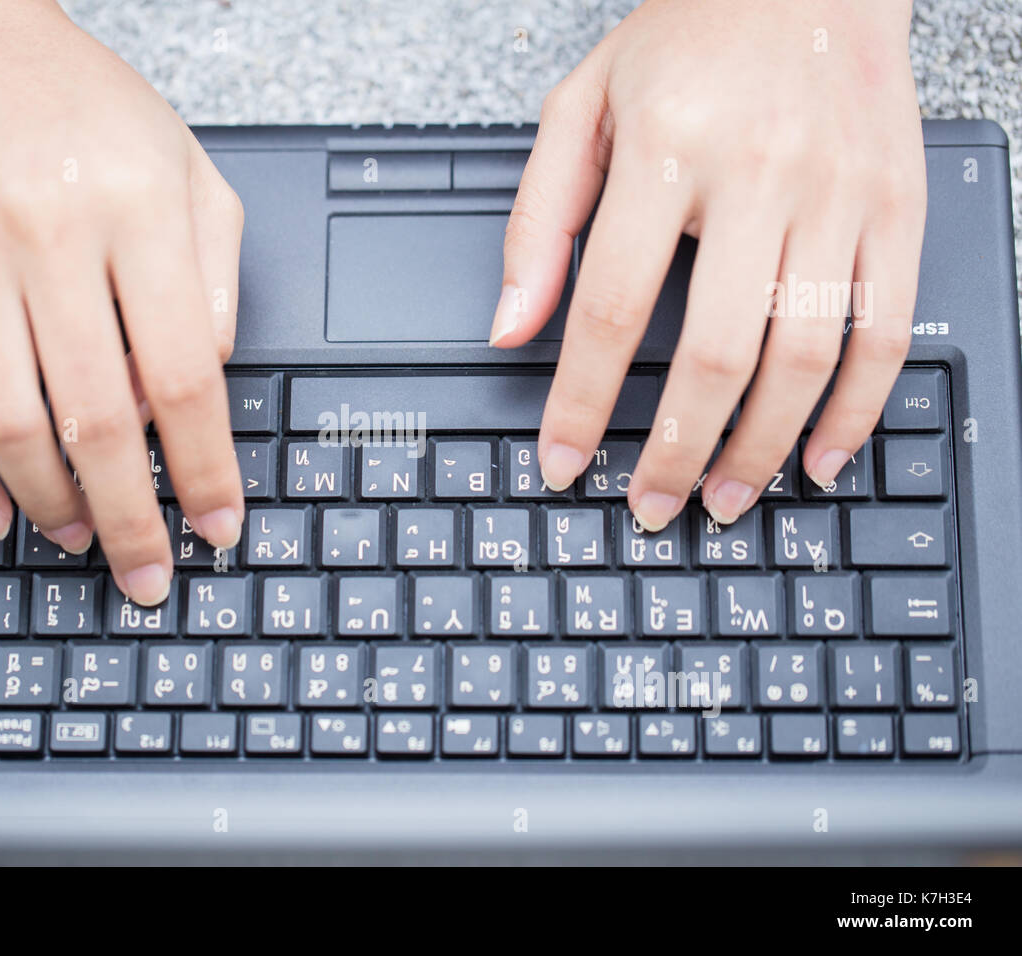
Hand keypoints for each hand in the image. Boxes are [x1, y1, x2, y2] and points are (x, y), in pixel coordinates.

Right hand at [0, 3, 243, 603]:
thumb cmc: (96, 121)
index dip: (204, 469)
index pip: (184, 375)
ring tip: (82, 537)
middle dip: (130, 517)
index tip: (216, 527)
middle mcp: (49, 233)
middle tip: (147, 574)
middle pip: (95, 417)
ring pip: (5, 422)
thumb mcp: (194, 177)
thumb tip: (199, 392)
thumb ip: (216, 284)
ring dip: (48, 503)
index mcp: (139, 210)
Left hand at [491, 0, 924, 529]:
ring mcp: (839, 195)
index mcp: (668, 150)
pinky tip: (820, 457)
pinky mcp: (898, 208)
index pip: (612, 308)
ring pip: (804, 357)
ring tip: (724, 500)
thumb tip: (512, 327)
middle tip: (651, 507)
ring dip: (762, 449)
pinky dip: (855, 408)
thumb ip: (540, 221)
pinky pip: (885, 330)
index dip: (581, 403)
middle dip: (676, 451)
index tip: (562, 463)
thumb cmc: (688, 41)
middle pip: (716, 352)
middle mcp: (760, 176)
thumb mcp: (583, 110)